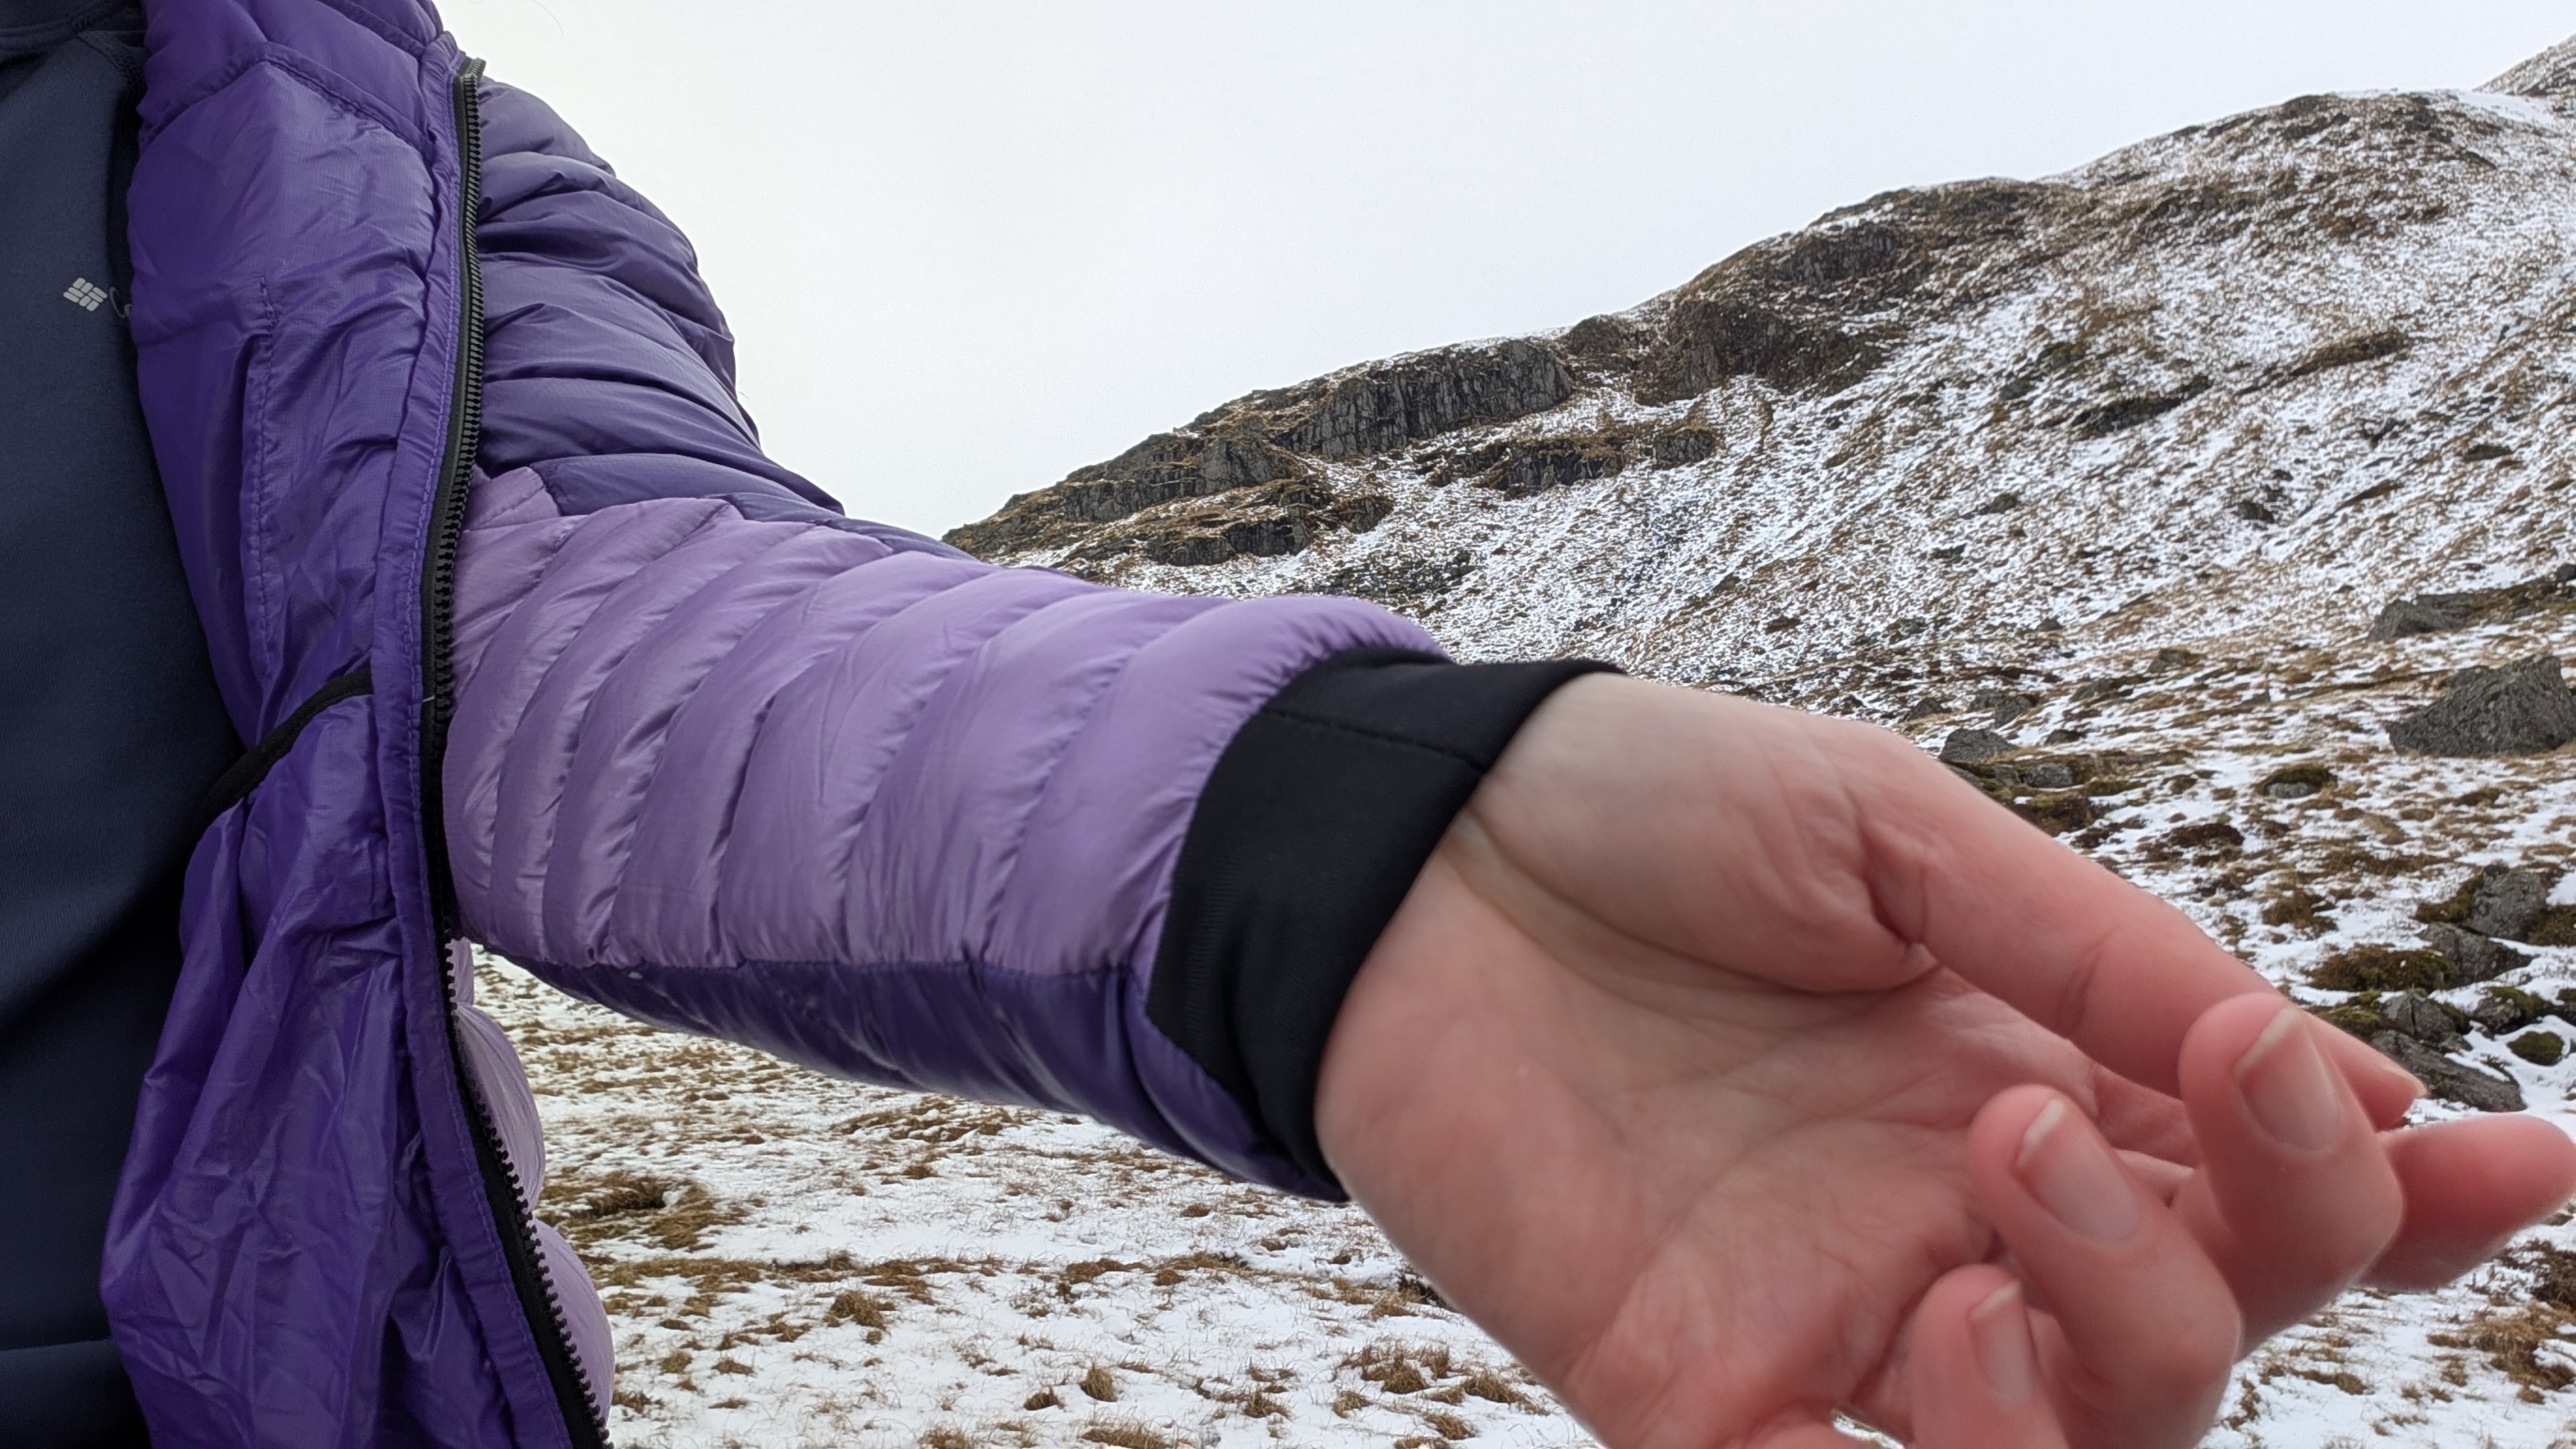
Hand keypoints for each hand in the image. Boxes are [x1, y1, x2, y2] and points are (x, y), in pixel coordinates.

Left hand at [1313, 676, 2575, 1447]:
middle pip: (2202, 1338)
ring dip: (2107, 1360)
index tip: (2500, 1160)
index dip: (2401, 1204)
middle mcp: (1960, 1223)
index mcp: (2032, 1080)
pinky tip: (1945, 1371)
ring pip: (2070, 1445)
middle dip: (2238, 1250)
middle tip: (2097, 1115)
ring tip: (1990, 1216)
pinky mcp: (1694, 1393)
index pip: (2267, 1197)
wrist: (1418, 849)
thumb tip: (2314, 1058)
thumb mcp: (1885, 830)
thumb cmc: (1649, 813)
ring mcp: (1837, 1320)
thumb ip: (2079, 946)